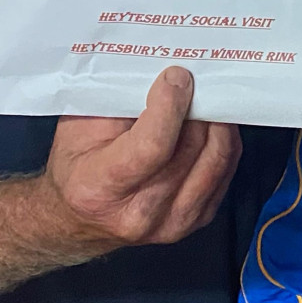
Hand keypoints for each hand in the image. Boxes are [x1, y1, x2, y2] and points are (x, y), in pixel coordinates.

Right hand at [38, 67, 241, 254]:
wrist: (80, 220)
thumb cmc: (77, 168)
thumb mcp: (77, 130)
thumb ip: (116, 105)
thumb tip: (164, 77)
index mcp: (99, 189)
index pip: (151, 147)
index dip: (169, 107)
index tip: (176, 77)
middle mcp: (138, 214)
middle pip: (189, 151)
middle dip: (197, 109)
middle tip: (197, 81)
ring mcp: (171, 224)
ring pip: (214, 161)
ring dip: (217, 124)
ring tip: (208, 99)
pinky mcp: (196, 222)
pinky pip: (224, 173)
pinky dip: (223, 144)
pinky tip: (214, 125)